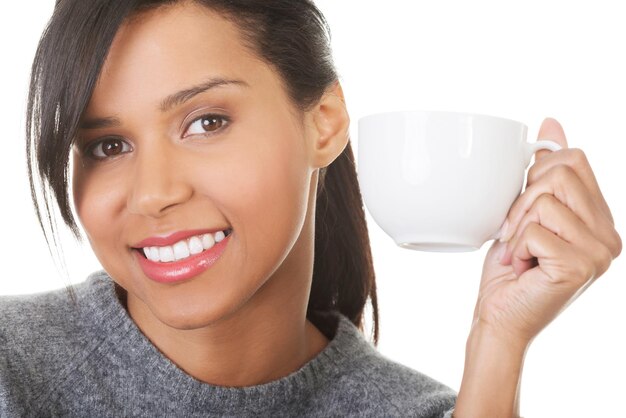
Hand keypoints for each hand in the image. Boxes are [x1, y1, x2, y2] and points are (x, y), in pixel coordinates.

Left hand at [473, 118, 621, 345]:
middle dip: (522, 200)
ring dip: (516, 226)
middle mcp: (609, 235)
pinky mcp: (580, 265)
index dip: (536, 173)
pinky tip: (522, 268)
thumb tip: (552, 122)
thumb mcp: (526, 212)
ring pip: (545, 199)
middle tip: (514, 234)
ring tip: (518, 253)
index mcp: (600, 218)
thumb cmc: (510, 270)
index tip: (522, 205)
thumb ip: (544, 173)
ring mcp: (600, 252)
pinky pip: (535, 229)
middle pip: (560, 172)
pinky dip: (516, 246)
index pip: (574, 158)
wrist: (500, 318)